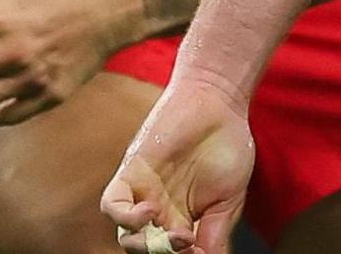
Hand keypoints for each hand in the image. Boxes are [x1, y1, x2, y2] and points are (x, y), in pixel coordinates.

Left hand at [103, 76, 255, 253]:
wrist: (217, 102)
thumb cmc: (227, 146)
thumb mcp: (228, 200)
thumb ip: (215, 233)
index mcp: (183, 220)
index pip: (171, 252)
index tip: (202, 251)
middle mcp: (160, 211)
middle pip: (147, 248)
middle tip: (187, 246)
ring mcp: (143, 192)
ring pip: (127, 235)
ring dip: (144, 245)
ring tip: (175, 236)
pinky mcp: (131, 172)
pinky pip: (112, 205)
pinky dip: (125, 217)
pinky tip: (150, 211)